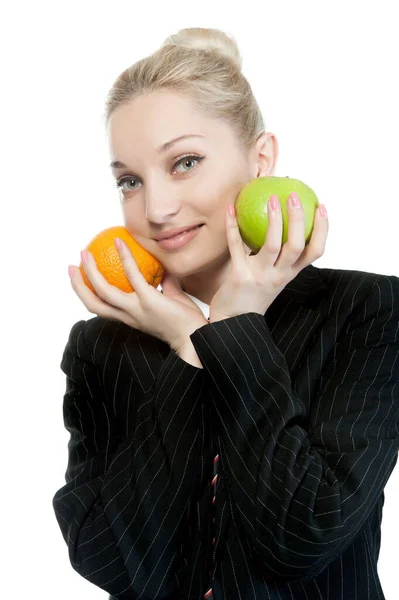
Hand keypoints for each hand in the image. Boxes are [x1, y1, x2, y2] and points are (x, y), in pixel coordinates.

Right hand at [69, 239, 208, 351]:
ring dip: (90, 272)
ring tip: (85, 253)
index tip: (80, 278)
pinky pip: (133, 275)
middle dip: (77, 286)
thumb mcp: (171, 299)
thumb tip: (163, 267)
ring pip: (103, 292)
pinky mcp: (149, 301)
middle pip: (92, 304)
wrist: (197, 338)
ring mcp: (137, 309)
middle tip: (71, 266)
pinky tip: (120, 242)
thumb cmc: (186, 321)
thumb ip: (165, 284)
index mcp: (130, 317)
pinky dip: (124, 257)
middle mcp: (128, 316)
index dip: (87, 294)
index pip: (102, 308)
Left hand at [208, 193, 328, 322]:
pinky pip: (237, 247)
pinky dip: (233, 227)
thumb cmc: (252, 293)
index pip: (315, 252)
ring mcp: (260, 276)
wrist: (232, 322)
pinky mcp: (240, 276)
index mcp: (290, 274)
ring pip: (272, 246)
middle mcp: (279, 275)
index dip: (322, 230)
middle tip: (293, 195)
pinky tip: (230, 209)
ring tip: (272, 199)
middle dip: (299, 219)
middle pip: (296, 246)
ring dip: (274, 221)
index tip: (322, 207)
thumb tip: (280, 222)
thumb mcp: (272, 277)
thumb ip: (278, 257)